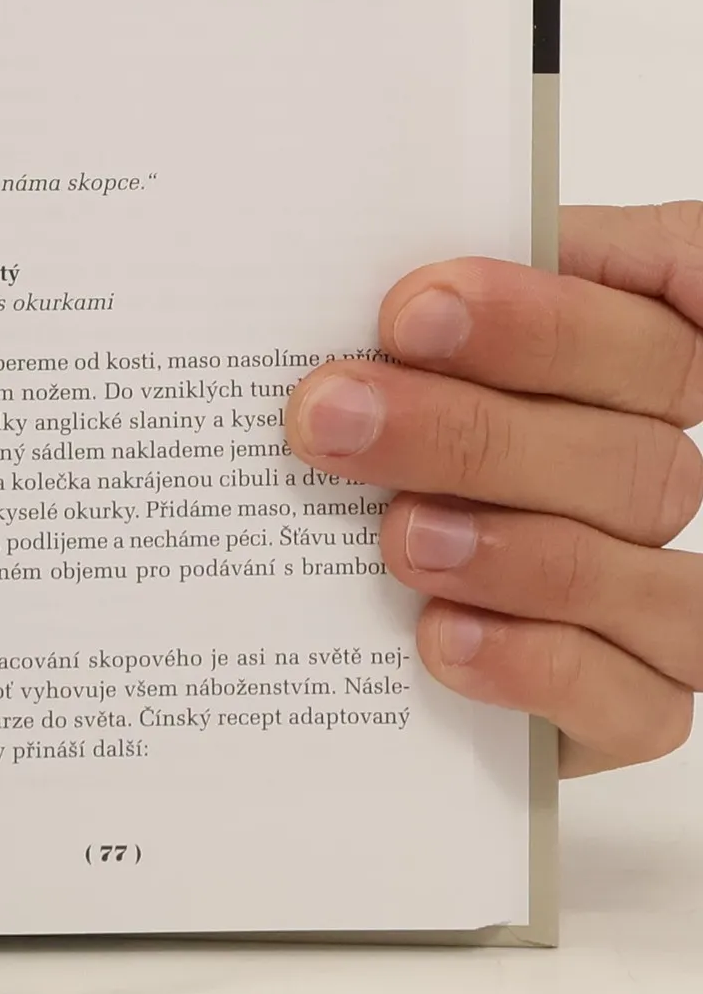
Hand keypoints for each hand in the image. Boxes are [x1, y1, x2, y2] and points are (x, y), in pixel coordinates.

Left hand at [286, 204, 702, 776]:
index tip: (413, 309)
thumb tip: (358, 286)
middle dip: (469, 432)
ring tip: (394, 535)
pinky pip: (631, 701)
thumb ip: (422, 315)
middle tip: (334, 415)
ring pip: (634, 572)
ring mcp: (659, 599)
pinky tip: (441, 637)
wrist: (353, 618)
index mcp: (634, 362)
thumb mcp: (398, 355)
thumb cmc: (379, 434)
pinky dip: (535, 665)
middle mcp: (658, 475)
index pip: (658, 321)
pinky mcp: (631, 707)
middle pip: (628, 451)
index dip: (546, 319)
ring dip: (508, 551)